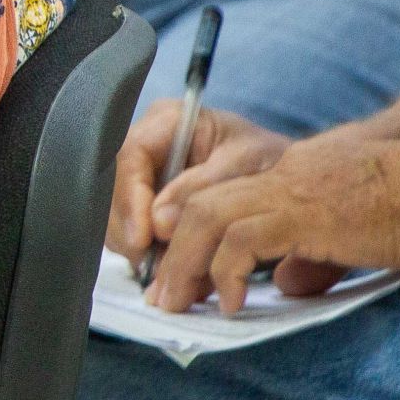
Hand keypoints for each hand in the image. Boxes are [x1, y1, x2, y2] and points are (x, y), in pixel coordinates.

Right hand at [109, 102, 289, 262]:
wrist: (286, 181)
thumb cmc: (269, 163)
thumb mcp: (246, 166)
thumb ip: (202, 190)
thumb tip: (158, 224)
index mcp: (166, 121)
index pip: (129, 157)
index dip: (129, 199)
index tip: (143, 238)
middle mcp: (144, 146)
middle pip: (113, 190)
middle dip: (131, 232)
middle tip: (156, 268)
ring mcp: (140, 177)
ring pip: (116, 216)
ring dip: (140, 250)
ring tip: (173, 277)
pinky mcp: (144, 205)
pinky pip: (131, 233)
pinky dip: (150, 258)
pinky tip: (176, 273)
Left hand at [143, 133, 399, 315]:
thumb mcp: (346, 231)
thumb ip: (308, 254)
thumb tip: (285, 285)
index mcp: (284, 174)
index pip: (219, 199)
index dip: (189, 236)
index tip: (178, 273)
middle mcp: (275, 175)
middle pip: (198, 206)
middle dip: (172, 253)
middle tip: (163, 298)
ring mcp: (286, 190)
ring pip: (207, 218)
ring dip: (184, 264)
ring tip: (177, 305)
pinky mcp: (300, 213)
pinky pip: (241, 241)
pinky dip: (225, 272)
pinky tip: (229, 303)